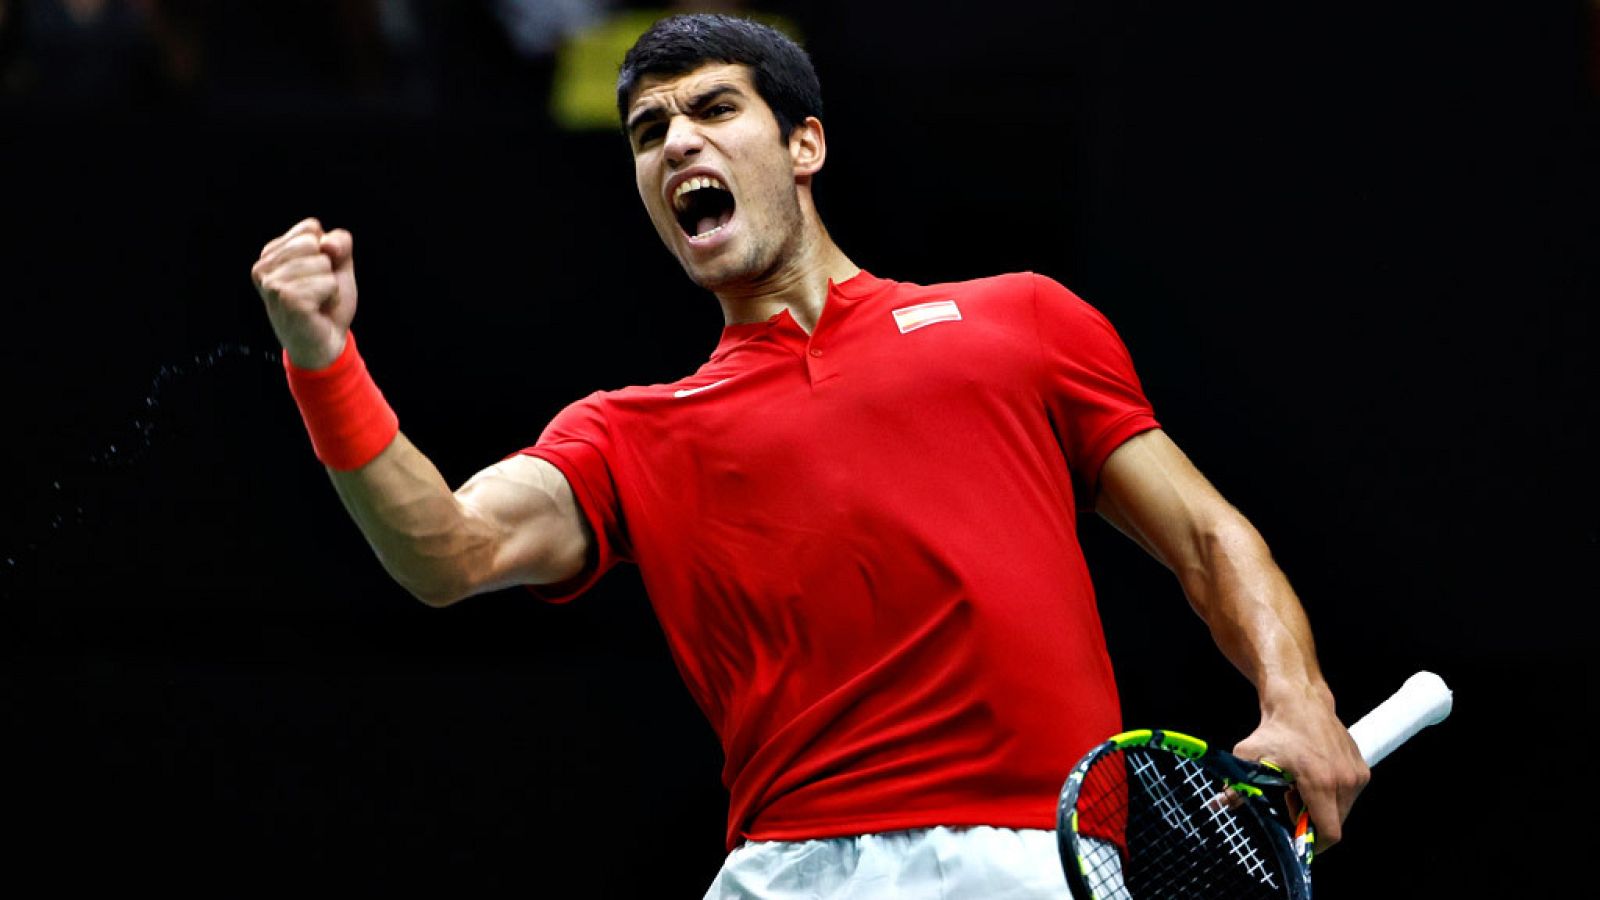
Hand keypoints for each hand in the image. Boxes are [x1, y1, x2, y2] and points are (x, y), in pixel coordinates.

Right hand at [250, 217, 357, 368]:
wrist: (326, 344)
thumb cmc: (327, 304)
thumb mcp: (337, 265)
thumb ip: (338, 242)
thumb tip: (326, 244)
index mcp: (270, 253)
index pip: (310, 227)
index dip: (327, 251)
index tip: (316, 275)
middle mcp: (263, 266)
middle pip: (315, 242)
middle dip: (327, 268)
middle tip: (316, 292)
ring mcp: (272, 283)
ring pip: (322, 263)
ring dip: (329, 285)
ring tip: (316, 302)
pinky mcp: (286, 298)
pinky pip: (328, 282)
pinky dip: (331, 297)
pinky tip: (317, 310)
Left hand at [1232, 689, 1368, 849]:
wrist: (1300, 700)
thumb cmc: (1274, 729)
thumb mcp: (1249, 756)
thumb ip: (1236, 785)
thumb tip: (1217, 805)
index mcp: (1321, 782)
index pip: (1329, 832)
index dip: (1312, 844)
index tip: (1296, 840)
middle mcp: (1345, 780)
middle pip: (1334, 824)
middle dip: (1311, 822)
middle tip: (1289, 802)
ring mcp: (1357, 774)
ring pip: (1341, 811)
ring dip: (1321, 808)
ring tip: (1298, 787)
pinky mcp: (1362, 768)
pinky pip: (1347, 796)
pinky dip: (1331, 795)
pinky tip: (1312, 777)